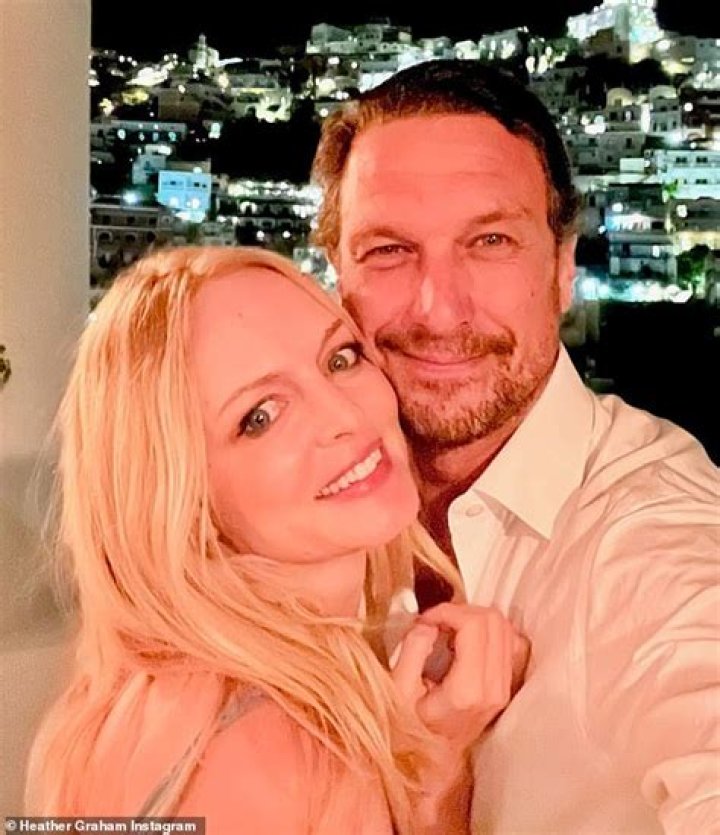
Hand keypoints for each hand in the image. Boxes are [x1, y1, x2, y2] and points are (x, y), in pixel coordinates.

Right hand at [391, 603, 528, 755]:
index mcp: (468, 689)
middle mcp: (493, 688)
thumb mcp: (398, 690)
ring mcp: (504, 689)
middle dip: (461, 611)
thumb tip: (428, 624)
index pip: (474, 625)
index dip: (448, 611)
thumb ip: (412, 650)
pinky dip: (489, 631)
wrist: (433, 760)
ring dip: (474, 618)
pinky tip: (465, 640)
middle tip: (436, 621)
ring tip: (448, 630)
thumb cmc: (411, 727)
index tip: (427, 619)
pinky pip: (510, 643)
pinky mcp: (506, 686)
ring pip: (505, 627)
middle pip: (493, 620)